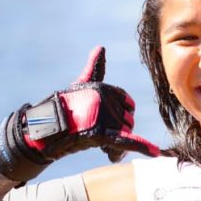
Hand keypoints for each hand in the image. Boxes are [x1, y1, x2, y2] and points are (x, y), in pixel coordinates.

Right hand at [0, 47, 158, 182]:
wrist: (45, 128)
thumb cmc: (64, 107)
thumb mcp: (81, 86)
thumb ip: (95, 69)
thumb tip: (101, 48)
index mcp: (105, 88)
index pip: (128, 105)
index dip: (119, 115)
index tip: (103, 120)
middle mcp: (106, 99)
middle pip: (127, 122)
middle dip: (117, 132)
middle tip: (95, 135)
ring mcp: (103, 115)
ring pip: (124, 136)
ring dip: (114, 146)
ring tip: (94, 144)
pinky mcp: (100, 133)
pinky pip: (125, 141)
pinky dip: (141, 147)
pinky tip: (155, 152)